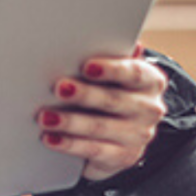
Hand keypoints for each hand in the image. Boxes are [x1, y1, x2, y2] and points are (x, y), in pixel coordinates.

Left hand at [37, 45, 167, 180]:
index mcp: (150, 81)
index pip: (134, 73)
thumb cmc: (112, 95)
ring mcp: (138, 136)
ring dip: (70, 121)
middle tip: (59, 88)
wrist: (122, 137)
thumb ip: (110, 58)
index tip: (86, 66)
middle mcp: (149, 108)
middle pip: (113, 100)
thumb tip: (104, 38)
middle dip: (84, 94)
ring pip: (100, 127)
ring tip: (45, 117)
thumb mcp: (115, 77)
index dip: (111, 69)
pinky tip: (50, 138)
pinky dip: (69, 144)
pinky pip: (93, 150)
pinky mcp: (123, 157)